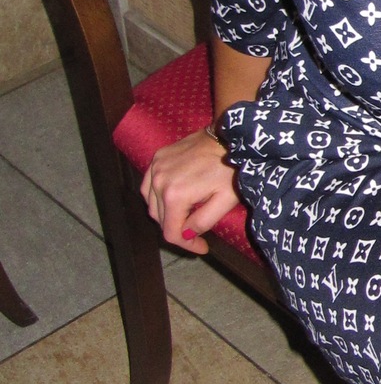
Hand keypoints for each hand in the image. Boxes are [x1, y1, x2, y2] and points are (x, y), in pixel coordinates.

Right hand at [141, 129, 237, 252]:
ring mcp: (155, 167)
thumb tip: (186, 234)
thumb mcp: (224, 201)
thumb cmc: (230, 168)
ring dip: (166, 215)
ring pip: (151, 205)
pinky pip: (148, 186)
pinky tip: (172, 199)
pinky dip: (156, 197)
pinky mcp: (156, 158)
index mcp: (175, 195)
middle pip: (160, 220)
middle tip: (197, 233)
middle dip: (178, 230)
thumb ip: (203, 222)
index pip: (171, 233)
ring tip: (186, 215)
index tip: (202, 247)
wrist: (227, 136)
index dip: (187, 245)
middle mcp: (159, 181)